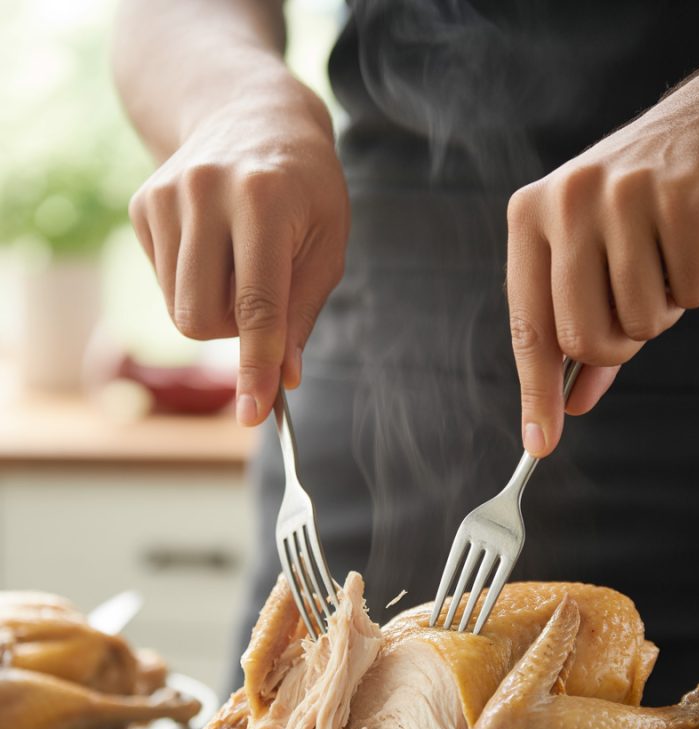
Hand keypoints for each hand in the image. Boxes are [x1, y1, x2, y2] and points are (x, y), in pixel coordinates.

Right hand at [128, 74, 348, 425]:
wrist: (252, 114)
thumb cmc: (305, 188)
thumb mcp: (327, 243)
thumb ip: (304, 312)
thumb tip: (286, 379)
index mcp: (264, 199)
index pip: (257, 304)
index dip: (257, 364)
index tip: (254, 413)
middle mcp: (205, 191)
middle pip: (201, 317)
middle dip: (234, 334)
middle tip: (262, 302)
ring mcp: (165, 195)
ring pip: (180, 309)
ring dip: (216, 310)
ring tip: (241, 264)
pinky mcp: (142, 205)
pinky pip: (164, 285)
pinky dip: (194, 285)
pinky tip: (215, 245)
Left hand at [506, 42, 698, 456]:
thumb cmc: (650, 203)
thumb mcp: (600, 258)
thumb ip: (581, 328)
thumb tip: (569, 404)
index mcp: (531, 217)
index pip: (529, 326)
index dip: (536, 393)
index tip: (541, 443)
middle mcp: (567, 202)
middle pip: (584, 339)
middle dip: (620, 345)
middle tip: (641, 306)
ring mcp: (623, 197)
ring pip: (641, 321)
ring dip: (666, 306)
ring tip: (671, 256)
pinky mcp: (681, 198)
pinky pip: (692, 293)